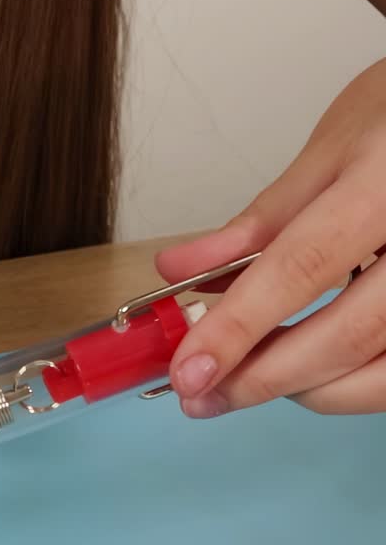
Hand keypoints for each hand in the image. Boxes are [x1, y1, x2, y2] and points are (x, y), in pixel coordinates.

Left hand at [156, 57, 385, 417]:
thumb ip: (261, 220)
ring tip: (244, 383)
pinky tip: (305, 374)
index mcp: (385, 187)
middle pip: (348, 336)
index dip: (238, 327)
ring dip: (304, 390)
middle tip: (200, 395)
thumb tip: (178, 272)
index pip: (302, 267)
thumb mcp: (336, 149)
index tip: (187, 371)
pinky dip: (347, 384)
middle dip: (262, 378)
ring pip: (380, 374)